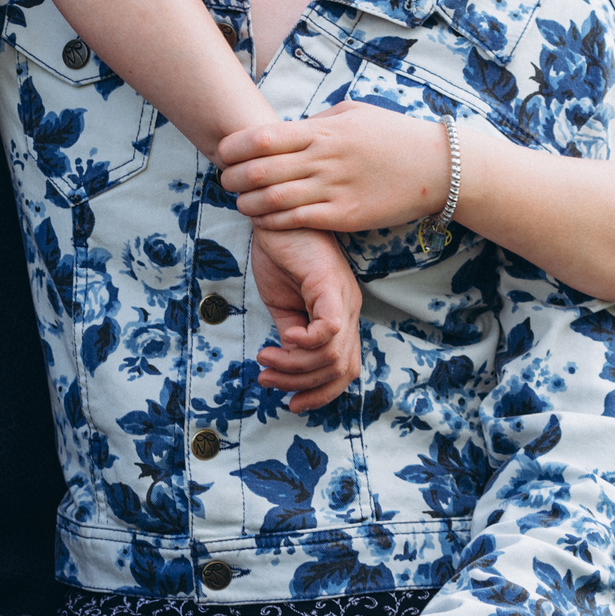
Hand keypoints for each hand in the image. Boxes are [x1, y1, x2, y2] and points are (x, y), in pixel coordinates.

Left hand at [220, 104, 449, 233]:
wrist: (437, 167)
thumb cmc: (394, 136)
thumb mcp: (353, 114)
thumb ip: (317, 122)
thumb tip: (288, 127)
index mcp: (322, 132)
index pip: (262, 137)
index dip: (234, 147)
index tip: (224, 153)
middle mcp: (324, 159)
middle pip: (260, 170)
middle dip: (232, 178)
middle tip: (225, 181)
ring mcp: (334, 189)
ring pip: (273, 200)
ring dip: (248, 204)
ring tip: (241, 203)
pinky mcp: (345, 216)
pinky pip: (297, 221)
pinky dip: (272, 222)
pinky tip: (264, 221)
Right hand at [246, 224, 360, 412]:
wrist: (273, 214)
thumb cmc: (279, 252)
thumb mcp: (282, 303)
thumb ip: (290, 333)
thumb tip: (288, 363)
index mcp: (340, 315)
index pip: (344, 368)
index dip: (320, 392)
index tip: (288, 400)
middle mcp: (349, 309)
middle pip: (343, 369)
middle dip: (304, 386)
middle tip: (268, 381)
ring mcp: (343, 298)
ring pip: (333, 356)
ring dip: (295, 367)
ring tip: (265, 360)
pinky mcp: (330, 286)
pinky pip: (329, 330)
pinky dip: (304, 344)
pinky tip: (282, 338)